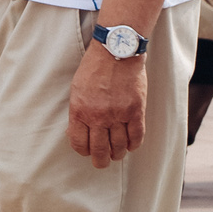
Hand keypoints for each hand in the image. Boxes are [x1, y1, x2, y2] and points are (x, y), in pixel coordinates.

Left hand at [68, 42, 147, 166]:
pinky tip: (131, 144)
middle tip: (103, 161)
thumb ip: (77, 112)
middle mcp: (98, 117)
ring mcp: (118, 115)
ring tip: (118, 152)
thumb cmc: (94, 68)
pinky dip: (134, 144)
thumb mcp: (76, 90)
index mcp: (79, 111)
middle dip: (101, 161)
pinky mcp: (136, 111)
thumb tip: (76, 132)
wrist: (116, 50)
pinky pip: (136, 137)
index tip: (88, 151)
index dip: (84, 152)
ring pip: (119, 147)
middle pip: (99, 151)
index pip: (79, 144)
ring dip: (118, 153)